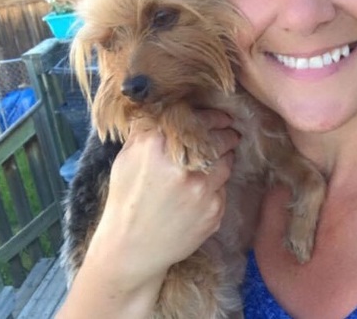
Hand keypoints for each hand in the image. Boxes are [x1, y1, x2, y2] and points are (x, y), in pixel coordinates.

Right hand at [58, 110, 240, 317]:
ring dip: (227, 156)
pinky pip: (223, 188)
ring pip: (227, 162)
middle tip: (231, 131)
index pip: (198, 119)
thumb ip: (147, 130)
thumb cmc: (126, 199)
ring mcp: (201, 189)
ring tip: (224, 154)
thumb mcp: (127, 158)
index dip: (214, 116)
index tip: (221, 116)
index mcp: (157, 146)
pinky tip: (207, 186)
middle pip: (219, 138)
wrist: (131, 250)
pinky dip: (218, 184)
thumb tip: (164, 106)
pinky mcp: (213, 210)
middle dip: (227, 133)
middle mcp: (183, 165)